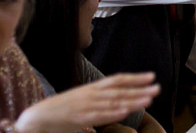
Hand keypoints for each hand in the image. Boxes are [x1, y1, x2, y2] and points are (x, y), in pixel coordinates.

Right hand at [14, 72, 159, 132]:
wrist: (38, 117)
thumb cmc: (61, 109)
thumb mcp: (82, 99)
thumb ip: (99, 99)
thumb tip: (117, 102)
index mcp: (92, 88)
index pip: (117, 79)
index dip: (135, 77)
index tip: (152, 76)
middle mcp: (91, 94)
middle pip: (120, 90)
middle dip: (140, 89)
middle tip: (157, 88)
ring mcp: (86, 105)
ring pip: (113, 102)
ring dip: (132, 100)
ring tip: (148, 99)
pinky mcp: (79, 118)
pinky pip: (99, 115)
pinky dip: (113, 113)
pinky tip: (125, 111)